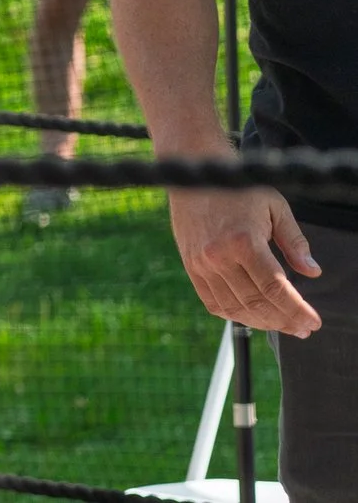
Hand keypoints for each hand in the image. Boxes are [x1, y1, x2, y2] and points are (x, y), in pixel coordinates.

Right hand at [171, 185, 321, 336]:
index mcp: (244, 241)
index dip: (297, 310)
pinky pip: (212, 302)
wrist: (194, 176)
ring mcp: (202, 263)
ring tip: (281, 324)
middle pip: (257, 303)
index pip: (275, 288)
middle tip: (303, 328)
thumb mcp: (275, 207)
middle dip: (284, 321)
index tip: (314, 322)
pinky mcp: (190, 266)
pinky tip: (251, 315)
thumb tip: (312, 271)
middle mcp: (219, 256)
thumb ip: (295, 241)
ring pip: (235, 307)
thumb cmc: (237, 190)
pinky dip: (234, 314)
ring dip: (262, 322)